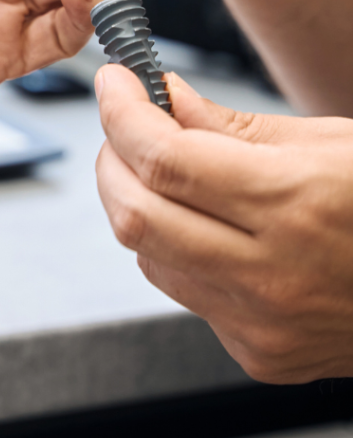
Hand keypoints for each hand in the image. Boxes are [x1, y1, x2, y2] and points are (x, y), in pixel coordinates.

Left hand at [95, 63, 352, 382]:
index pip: (164, 160)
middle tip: (124, 127)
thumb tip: (160, 97)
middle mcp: (273, 274)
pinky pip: (182, 290)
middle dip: (111, 159)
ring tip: (167, 175)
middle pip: (135, 214)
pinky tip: (206, 228)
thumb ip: (227, 125)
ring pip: (147, 256)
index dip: (121, 113)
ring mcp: (262, 325)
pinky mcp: (258, 354)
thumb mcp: (326, 143)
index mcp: (297, 205)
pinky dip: (174, 248)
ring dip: (138, 204)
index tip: (113, 83)